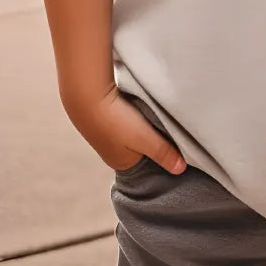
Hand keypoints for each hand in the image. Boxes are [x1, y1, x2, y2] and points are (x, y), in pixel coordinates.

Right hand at [67, 85, 186, 174]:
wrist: (85, 95)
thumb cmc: (116, 121)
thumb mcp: (146, 139)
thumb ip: (164, 153)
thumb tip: (180, 170)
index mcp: (123, 163)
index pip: (149, 165)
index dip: (163, 156)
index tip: (178, 145)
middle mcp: (113, 152)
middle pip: (142, 149)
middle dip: (154, 140)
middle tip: (170, 128)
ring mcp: (108, 135)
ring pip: (135, 133)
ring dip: (145, 126)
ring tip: (155, 116)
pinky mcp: (105, 117)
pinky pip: (127, 120)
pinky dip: (135, 115)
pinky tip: (140, 107)